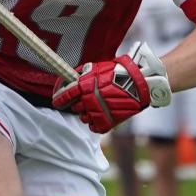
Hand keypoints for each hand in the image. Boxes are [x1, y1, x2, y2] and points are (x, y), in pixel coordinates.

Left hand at [52, 41, 170, 133]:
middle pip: (75, 108)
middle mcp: (89, 100)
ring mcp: (98, 112)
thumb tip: (70, 79)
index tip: (57, 101)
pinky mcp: (108, 122)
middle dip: (78, 104)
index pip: (65, 96)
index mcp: (85, 86)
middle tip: (86, 100)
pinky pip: (94, 127)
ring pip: (84, 118)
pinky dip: (96, 123)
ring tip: (96, 107)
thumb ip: (83, 75)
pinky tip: (100, 116)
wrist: (139, 83)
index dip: (59, 99)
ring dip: (87, 113)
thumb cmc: (118, 73)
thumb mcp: (97, 68)